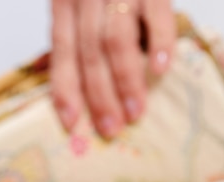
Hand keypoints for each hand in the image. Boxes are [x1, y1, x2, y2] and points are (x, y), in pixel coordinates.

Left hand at [50, 0, 175, 137]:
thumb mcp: (74, 0)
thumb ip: (73, 33)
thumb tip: (75, 86)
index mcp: (63, 3)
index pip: (61, 53)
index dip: (65, 89)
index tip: (71, 122)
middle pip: (88, 54)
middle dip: (99, 96)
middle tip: (110, 128)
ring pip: (116, 41)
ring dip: (126, 81)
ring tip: (135, 112)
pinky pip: (155, 16)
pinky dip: (160, 43)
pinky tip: (162, 69)